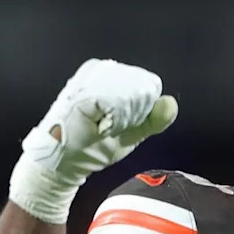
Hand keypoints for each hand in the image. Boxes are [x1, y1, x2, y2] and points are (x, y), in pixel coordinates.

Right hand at [9, 59, 177, 222]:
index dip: (143, 110)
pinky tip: (101, 128)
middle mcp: (100, 70)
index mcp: (113, 74)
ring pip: (132, 94)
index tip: (121, 124)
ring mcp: (88, 78)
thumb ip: (154, 119)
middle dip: (134, 115)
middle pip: (143, 88)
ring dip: (123, 119)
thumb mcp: (133, 132)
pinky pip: (116, 103)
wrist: (63, 163)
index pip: (150, 85)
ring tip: (104, 128)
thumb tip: (171, 102)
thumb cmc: (95, 145)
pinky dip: (115, 121)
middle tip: (111, 127)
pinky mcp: (81, 91)